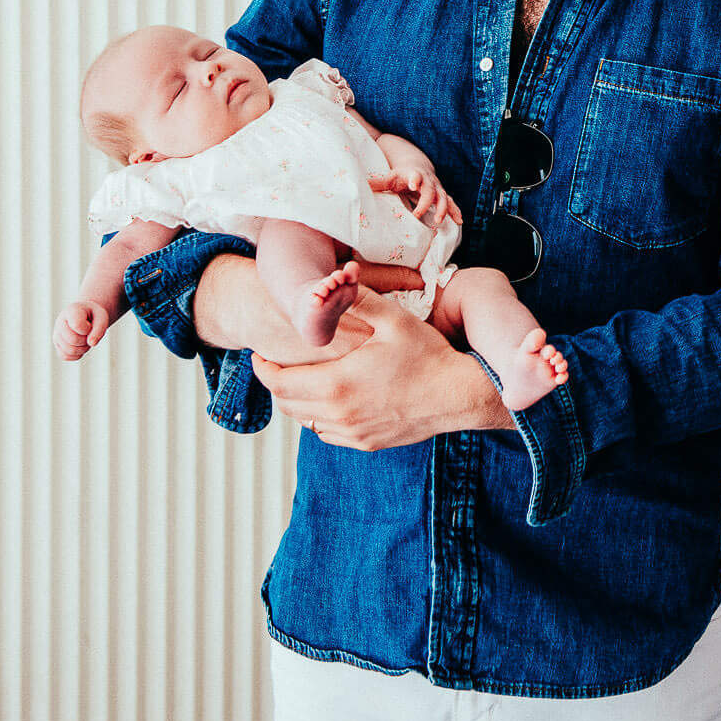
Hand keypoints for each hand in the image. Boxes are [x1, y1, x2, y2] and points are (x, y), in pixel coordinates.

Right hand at [53, 301, 109, 360]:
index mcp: (71, 310)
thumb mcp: (102, 317)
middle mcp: (60, 322)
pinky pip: (65, 356)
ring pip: (70, 350)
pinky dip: (77, 354)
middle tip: (90, 333)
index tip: (90, 324)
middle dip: (86, 340)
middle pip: (73, 340)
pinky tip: (81, 345)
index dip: (88, 329)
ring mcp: (57, 334)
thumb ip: (99, 329)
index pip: (77, 325)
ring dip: (83, 348)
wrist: (86, 316)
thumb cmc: (94, 316)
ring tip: (86, 339)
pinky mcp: (57, 345)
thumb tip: (92, 343)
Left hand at [251, 290, 507, 448]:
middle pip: (286, 404)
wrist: (461, 395)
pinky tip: (332, 398)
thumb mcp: (393, 320)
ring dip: (297, 400)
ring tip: (303, 377)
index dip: (262, 368)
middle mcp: (338, 414)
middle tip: (277, 364)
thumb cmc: (429, 355)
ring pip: (305, 421)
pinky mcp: (366, 442)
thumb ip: (358, 301)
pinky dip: (320, 417)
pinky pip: (327, 433)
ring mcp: (352, 433)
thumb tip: (336, 278)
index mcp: (337, 383)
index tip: (259, 354)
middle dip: (276, 383)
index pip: (278, 382)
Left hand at [369, 165, 463, 226]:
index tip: (413, 184)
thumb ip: (378, 182)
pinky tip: (460, 221)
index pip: (415, 176)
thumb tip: (360, 185)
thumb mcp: (390, 177)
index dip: (415, 179)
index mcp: (414, 175)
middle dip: (426, 202)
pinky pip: (451, 203)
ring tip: (438, 221)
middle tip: (418, 214)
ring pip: (443, 198)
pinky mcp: (442, 195)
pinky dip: (455, 212)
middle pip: (430, 191)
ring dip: (442, 209)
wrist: (418, 166)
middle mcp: (428, 181)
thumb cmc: (401, 175)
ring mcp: (437, 188)